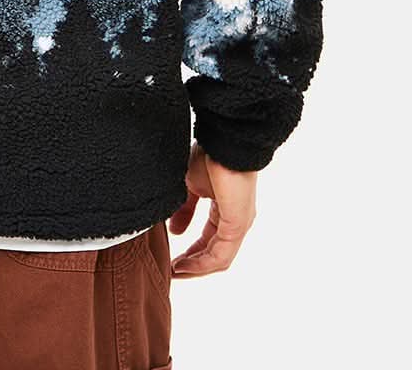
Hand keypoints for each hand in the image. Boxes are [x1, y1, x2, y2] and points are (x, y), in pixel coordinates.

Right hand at [168, 143, 256, 277]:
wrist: (223, 140)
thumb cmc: (209, 155)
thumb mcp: (190, 186)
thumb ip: (184, 210)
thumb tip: (175, 231)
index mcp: (226, 210)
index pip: (209, 239)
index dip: (191, 252)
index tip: (172, 260)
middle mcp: (236, 221)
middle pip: (215, 254)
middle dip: (193, 265)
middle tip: (173, 271)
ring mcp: (239, 224)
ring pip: (219, 259)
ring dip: (196, 268)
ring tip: (176, 272)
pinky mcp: (237, 224)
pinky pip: (221, 254)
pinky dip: (202, 263)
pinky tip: (185, 265)